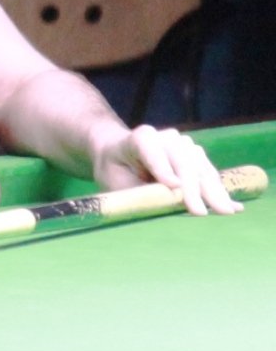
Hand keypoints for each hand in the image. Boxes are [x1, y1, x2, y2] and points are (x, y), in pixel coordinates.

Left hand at [92, 124, 242, 215]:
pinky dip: (219, 190)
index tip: (173, 186)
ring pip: (200, 166)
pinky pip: (208, 172)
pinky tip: (233, 206)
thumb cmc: (117, 173)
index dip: (162, 167)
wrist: (118, 155)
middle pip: (181, 160)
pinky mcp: (195, 155)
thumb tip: (165, 208)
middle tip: (200, 212)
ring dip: (212, 190)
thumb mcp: (118, 184)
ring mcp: (182, 144)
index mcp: (139, 139)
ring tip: (223, 212)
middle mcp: (163, 137)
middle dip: (193, 187)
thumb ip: (139, 192)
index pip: (151, 150)